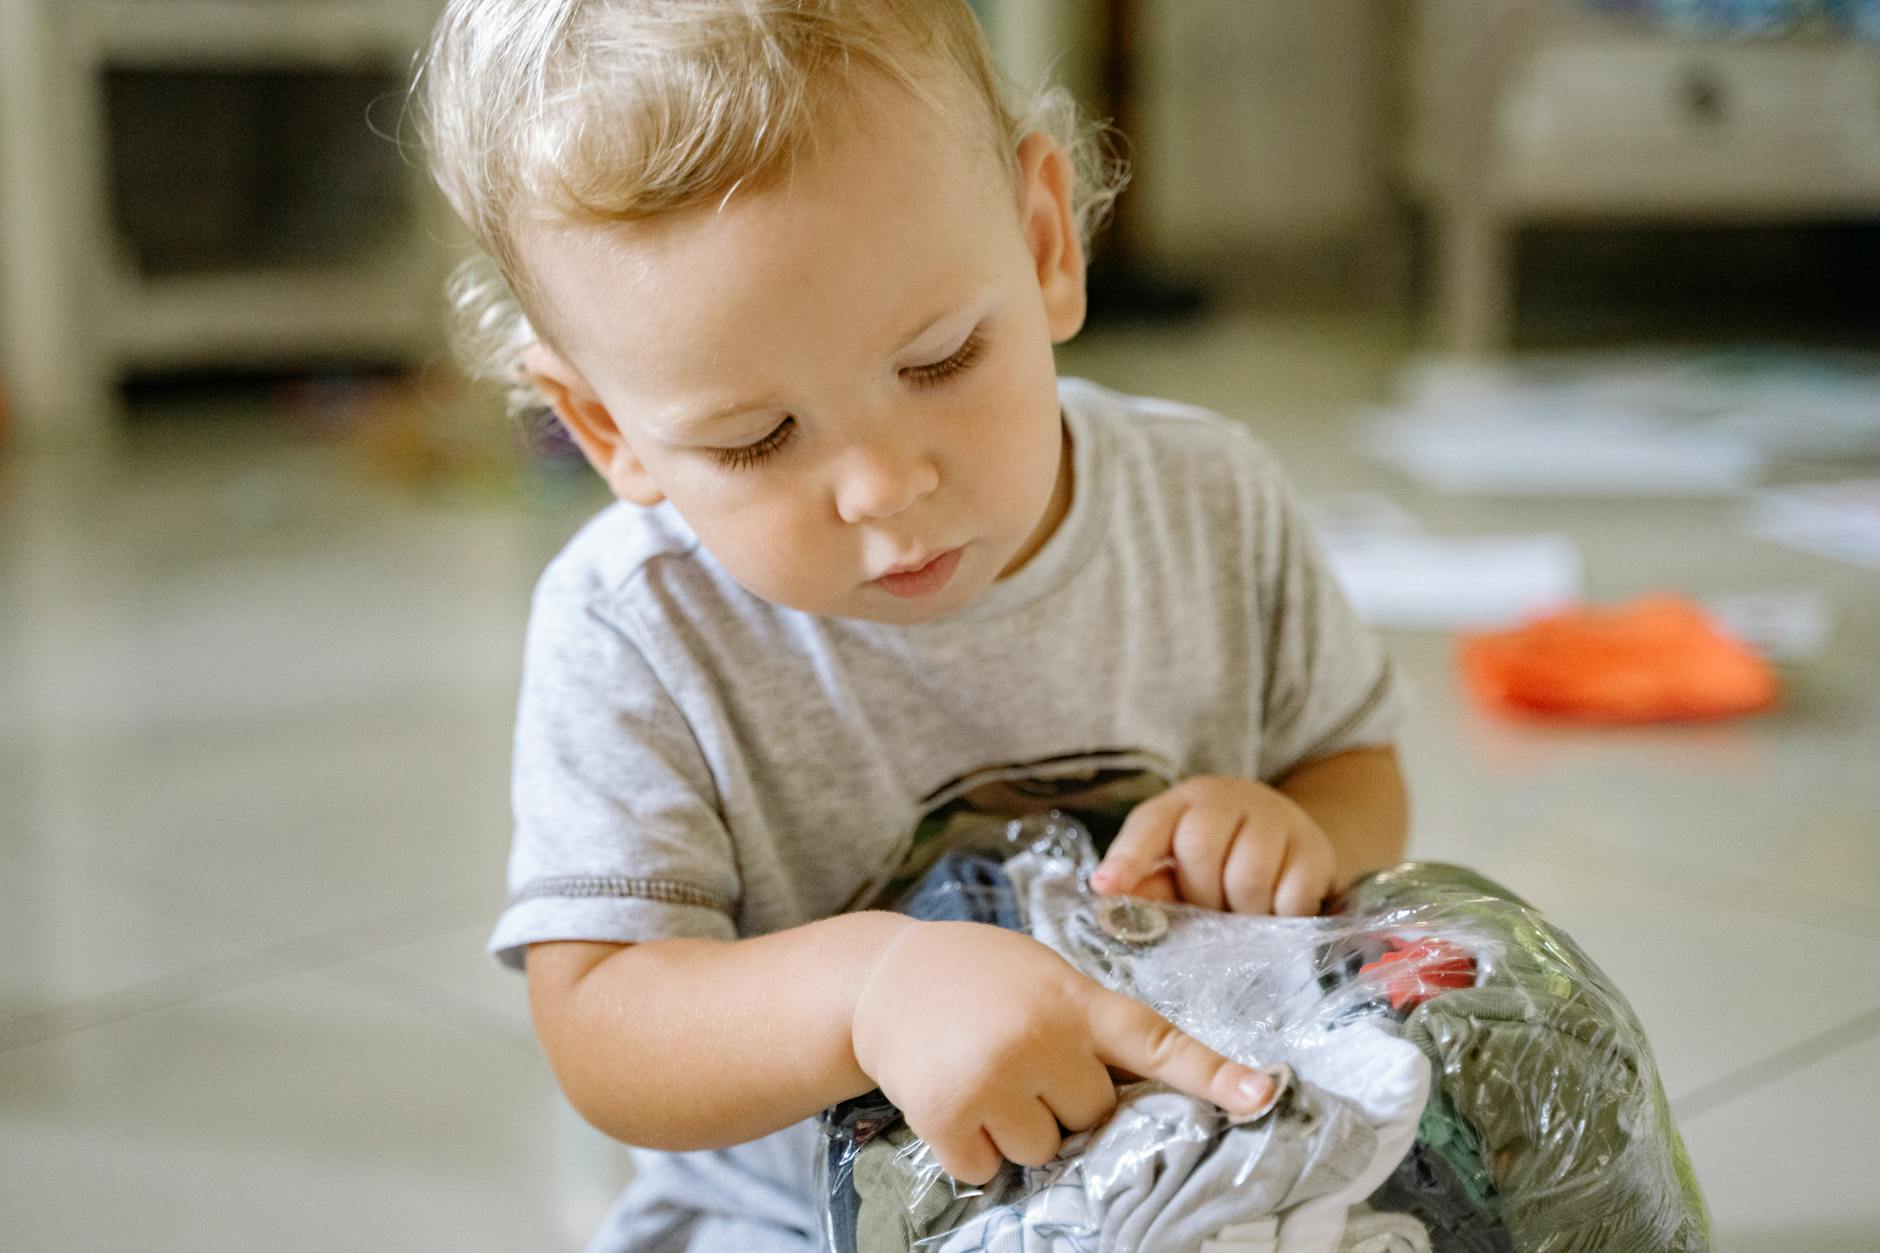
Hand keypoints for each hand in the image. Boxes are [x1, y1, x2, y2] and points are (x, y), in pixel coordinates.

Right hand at [849, 921, 1280, 1184]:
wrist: (880, 977)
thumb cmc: (977, 975)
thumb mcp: (1044, 976)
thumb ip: (1088, 1024)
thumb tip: (1123, 1101)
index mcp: (1075, 999)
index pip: (1156, 1041)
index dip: (1213, 1073)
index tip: (1262, 1095)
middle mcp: (1041, 1036)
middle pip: (1094, 1116)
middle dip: (1062, 1099)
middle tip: (1021, 1057)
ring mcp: (994, 1077)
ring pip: (1043, 1150)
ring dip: (1017, 1128)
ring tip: (983, 1074)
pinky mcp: (948, 1115)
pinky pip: (988, 1169)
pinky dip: (973, 1148)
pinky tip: (954, 1100)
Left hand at [1090, 775, 1334, 915]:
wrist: (1292, 835)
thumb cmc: (1221, 855)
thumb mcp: (1179, 863)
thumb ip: (1148, 884)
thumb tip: (1111, 910)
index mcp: (1184, 802)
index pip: (1150, 825)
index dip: (1126, 858)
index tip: (1105, 888)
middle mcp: (1229, 799)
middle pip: (1201, 851)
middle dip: (1200, 894)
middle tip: (1210, 907)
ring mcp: (1276, 819)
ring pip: (1248, 878)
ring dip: (1240, 911)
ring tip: (1241, 911)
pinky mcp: (1314, 850)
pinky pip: (1290, 897)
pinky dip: (1278, 916)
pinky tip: (1274, 910)